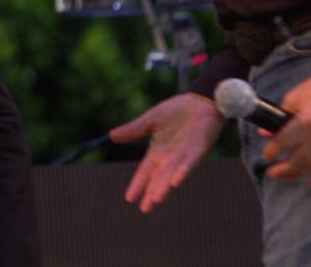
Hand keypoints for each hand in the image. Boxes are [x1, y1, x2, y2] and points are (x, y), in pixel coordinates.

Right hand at [110, 93, 222, 212]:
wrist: (199, 101)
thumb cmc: (176, 111)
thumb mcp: (150, 120)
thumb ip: (134, 130)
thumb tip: (111, 136)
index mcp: (158, 153)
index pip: (145, 172)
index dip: (137, 184)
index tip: (129, 199)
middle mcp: (170, 158)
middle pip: (159, 179)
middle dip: (152, 193)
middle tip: (145, 208)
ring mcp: (184, 156)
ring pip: (172, 175)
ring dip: (165, 187)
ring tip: (157, 200)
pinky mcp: (198, 150)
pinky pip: (189, 163)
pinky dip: (182, 172)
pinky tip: (176, 181)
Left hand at [260, 75, 310, 186]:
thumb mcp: (293, 98)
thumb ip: (279, 117)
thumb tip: (264, 134)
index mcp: (306, 121)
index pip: (285, 142)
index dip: (273, 151)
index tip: (267, 156)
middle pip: (300, 159)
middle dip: (284, 169)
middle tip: (272, 173)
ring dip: (299, 174)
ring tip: (286, 177)